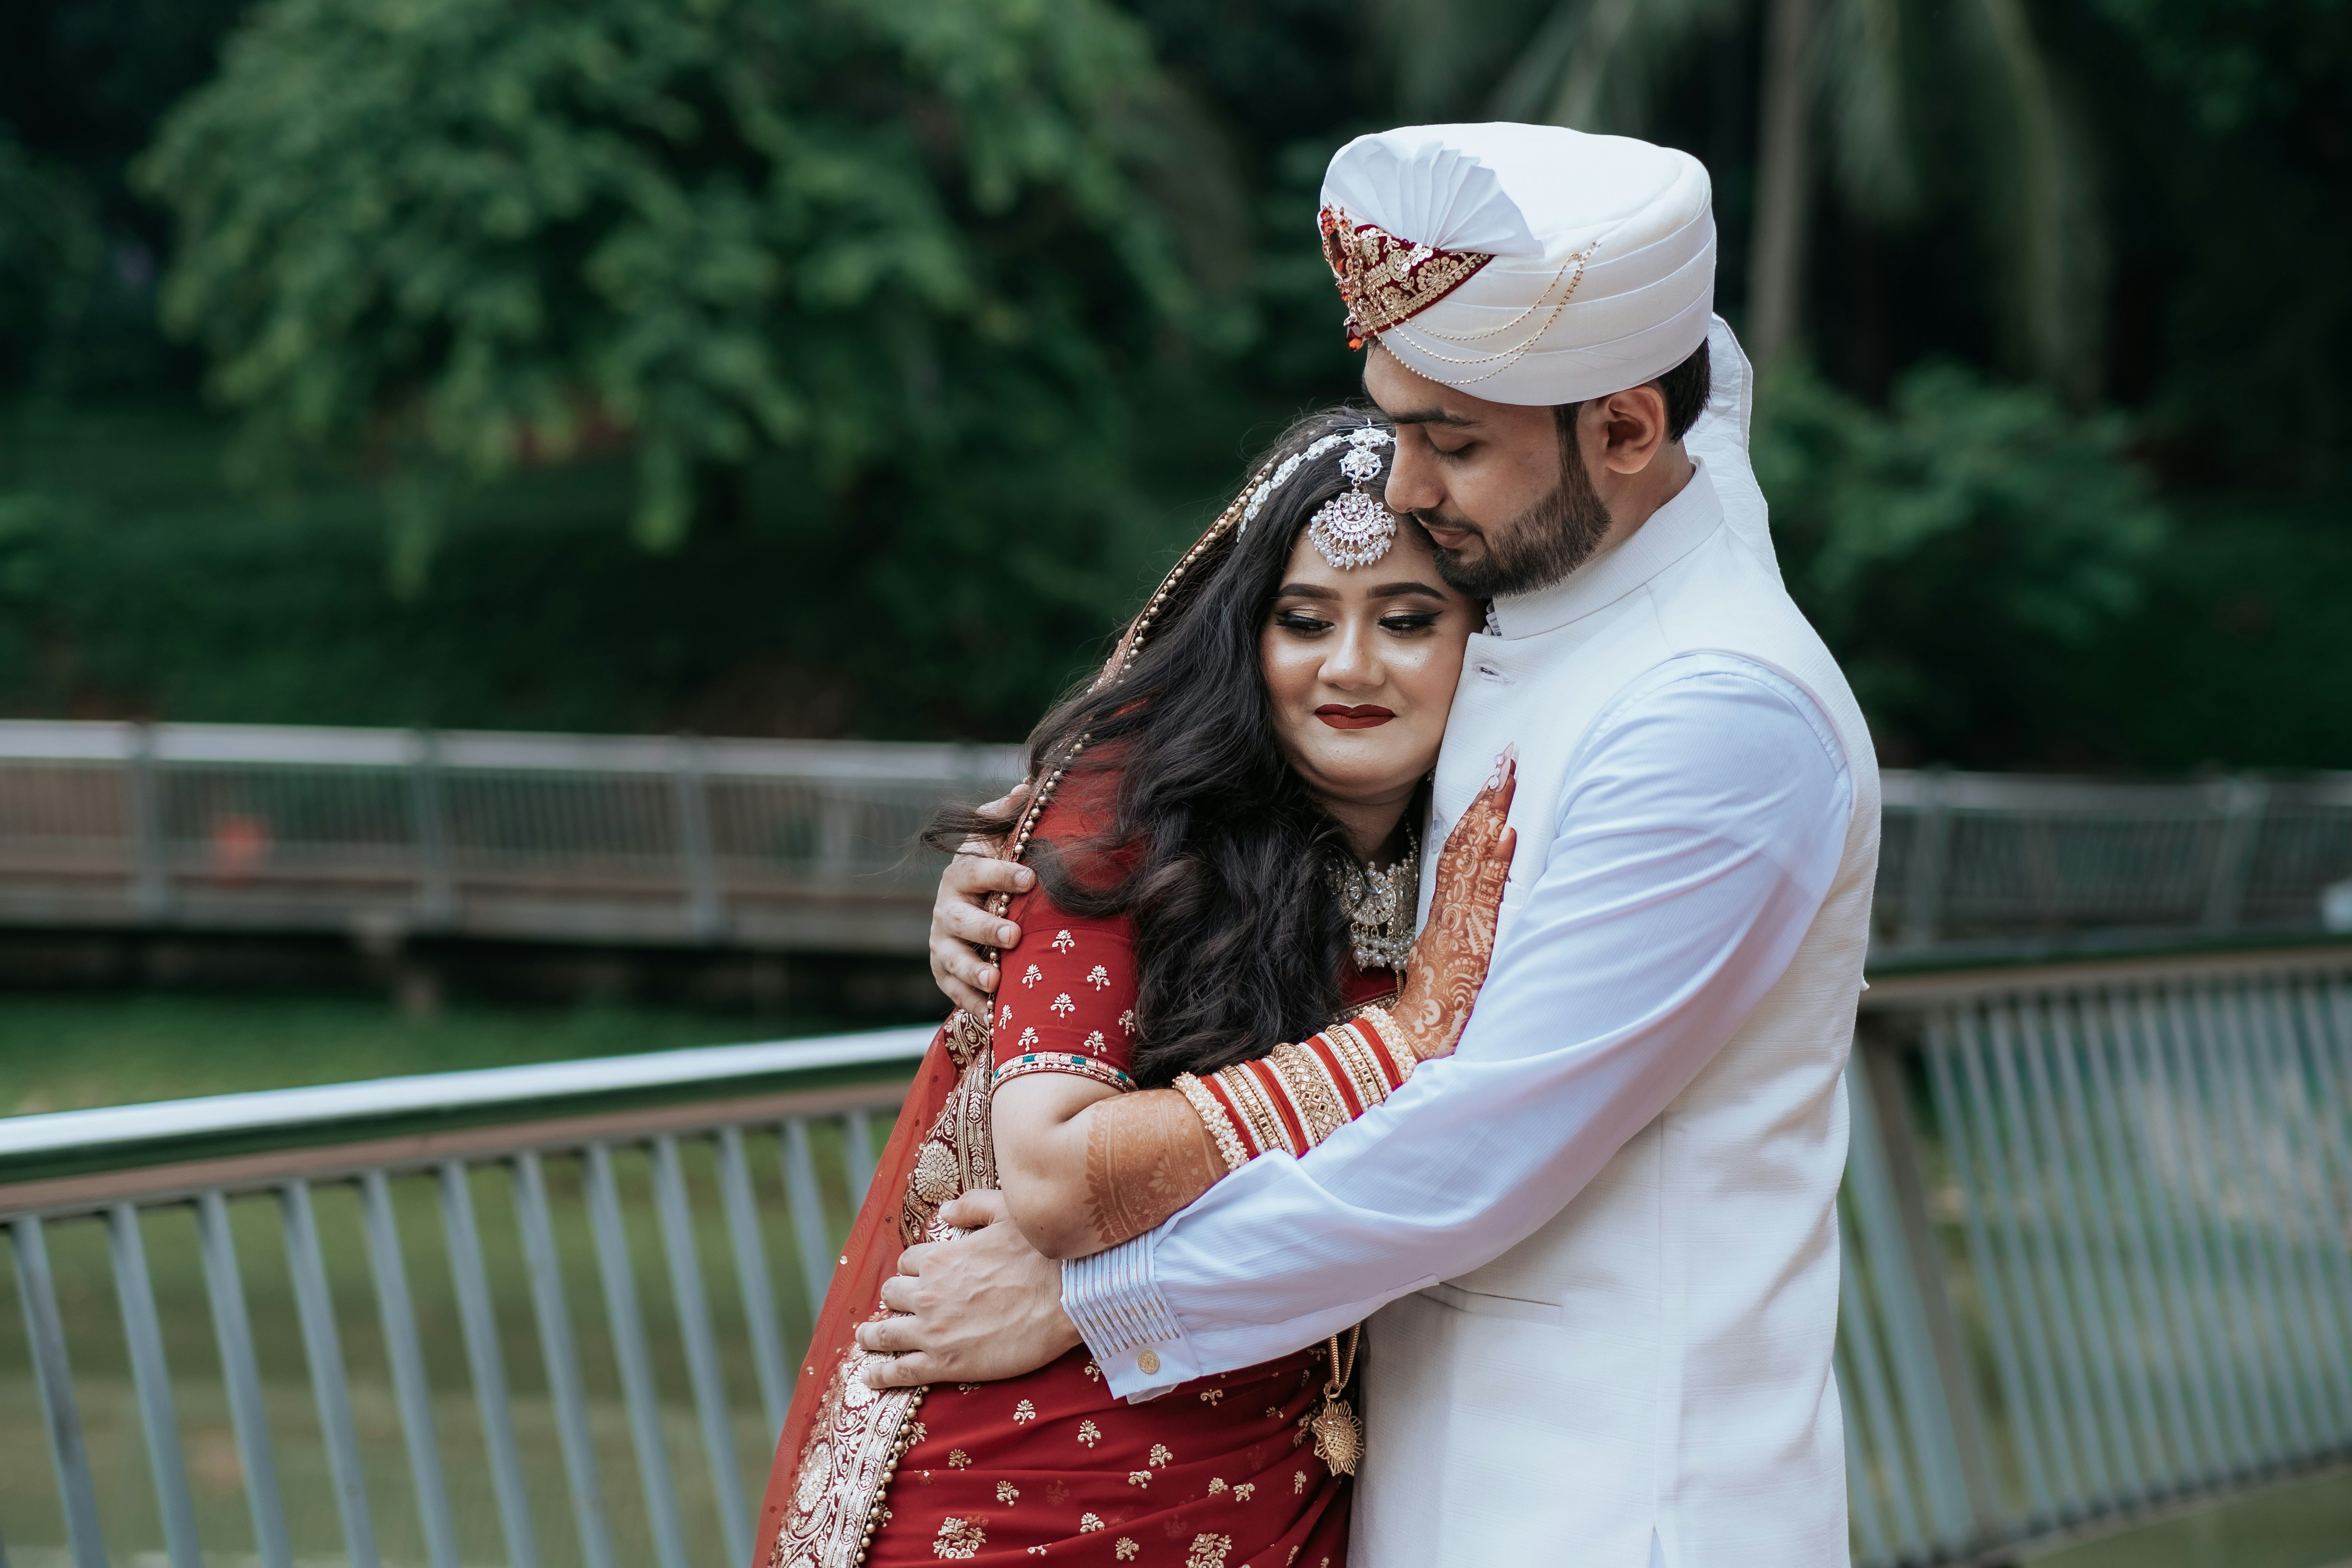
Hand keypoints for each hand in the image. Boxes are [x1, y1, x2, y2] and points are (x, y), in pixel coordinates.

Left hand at [855, 1190, 1080, 1387]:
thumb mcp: (1006, 1212)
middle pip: (892, 1296)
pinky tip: (872, 1377)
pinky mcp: (945, 1364)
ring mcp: (933, 1331)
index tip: (920, 1277)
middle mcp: (927, 1294)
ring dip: (872, 1336)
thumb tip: (945, 1211)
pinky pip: (900, 1371)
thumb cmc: (1042, 1254)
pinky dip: (881, 1374)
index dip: (914, 1269)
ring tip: (866, 1340)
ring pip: (885, 1334)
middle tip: (899, 1308)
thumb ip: (971, 1206)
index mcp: (938, 1258)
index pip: (908, 1262)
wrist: (1067, 1298)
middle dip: (895, 1299)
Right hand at [929, 785, 1033, 1017]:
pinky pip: (957, 994)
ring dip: (974, 971)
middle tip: (1014, 936)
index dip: (1000, 873)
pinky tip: (996, 1018)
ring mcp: (944, 945)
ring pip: (954, 960)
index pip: (975, 871)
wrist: (970, 908)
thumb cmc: (993, 870)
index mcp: (961, 875)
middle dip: (986, 929)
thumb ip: (1008, 815)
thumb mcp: (995, 839)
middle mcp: (947, 911)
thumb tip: (1028, 786)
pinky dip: (975, 1005)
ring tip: (996, 980)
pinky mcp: (945, 975)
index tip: (1030, 878)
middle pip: (961, 920)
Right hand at [1393, 752, 1516, 1059]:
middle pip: (1465, 846)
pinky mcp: (1474, 945)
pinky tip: (1505, 837)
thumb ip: (1451, 936)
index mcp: (1443, 918)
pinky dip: (1494, 865)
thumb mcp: (1440, 966)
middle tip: (1505, 759)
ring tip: (1507, 780)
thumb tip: (1465, 913)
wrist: (1417, 1047)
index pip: (1457, 853)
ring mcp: (1461, 928)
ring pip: (1474, 862)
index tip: (1489, 781)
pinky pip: (1483, 898)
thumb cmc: (1435, 1016)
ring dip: (1492, 817)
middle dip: (1486, 800)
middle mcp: (1450, 916)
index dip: (1473, 815)